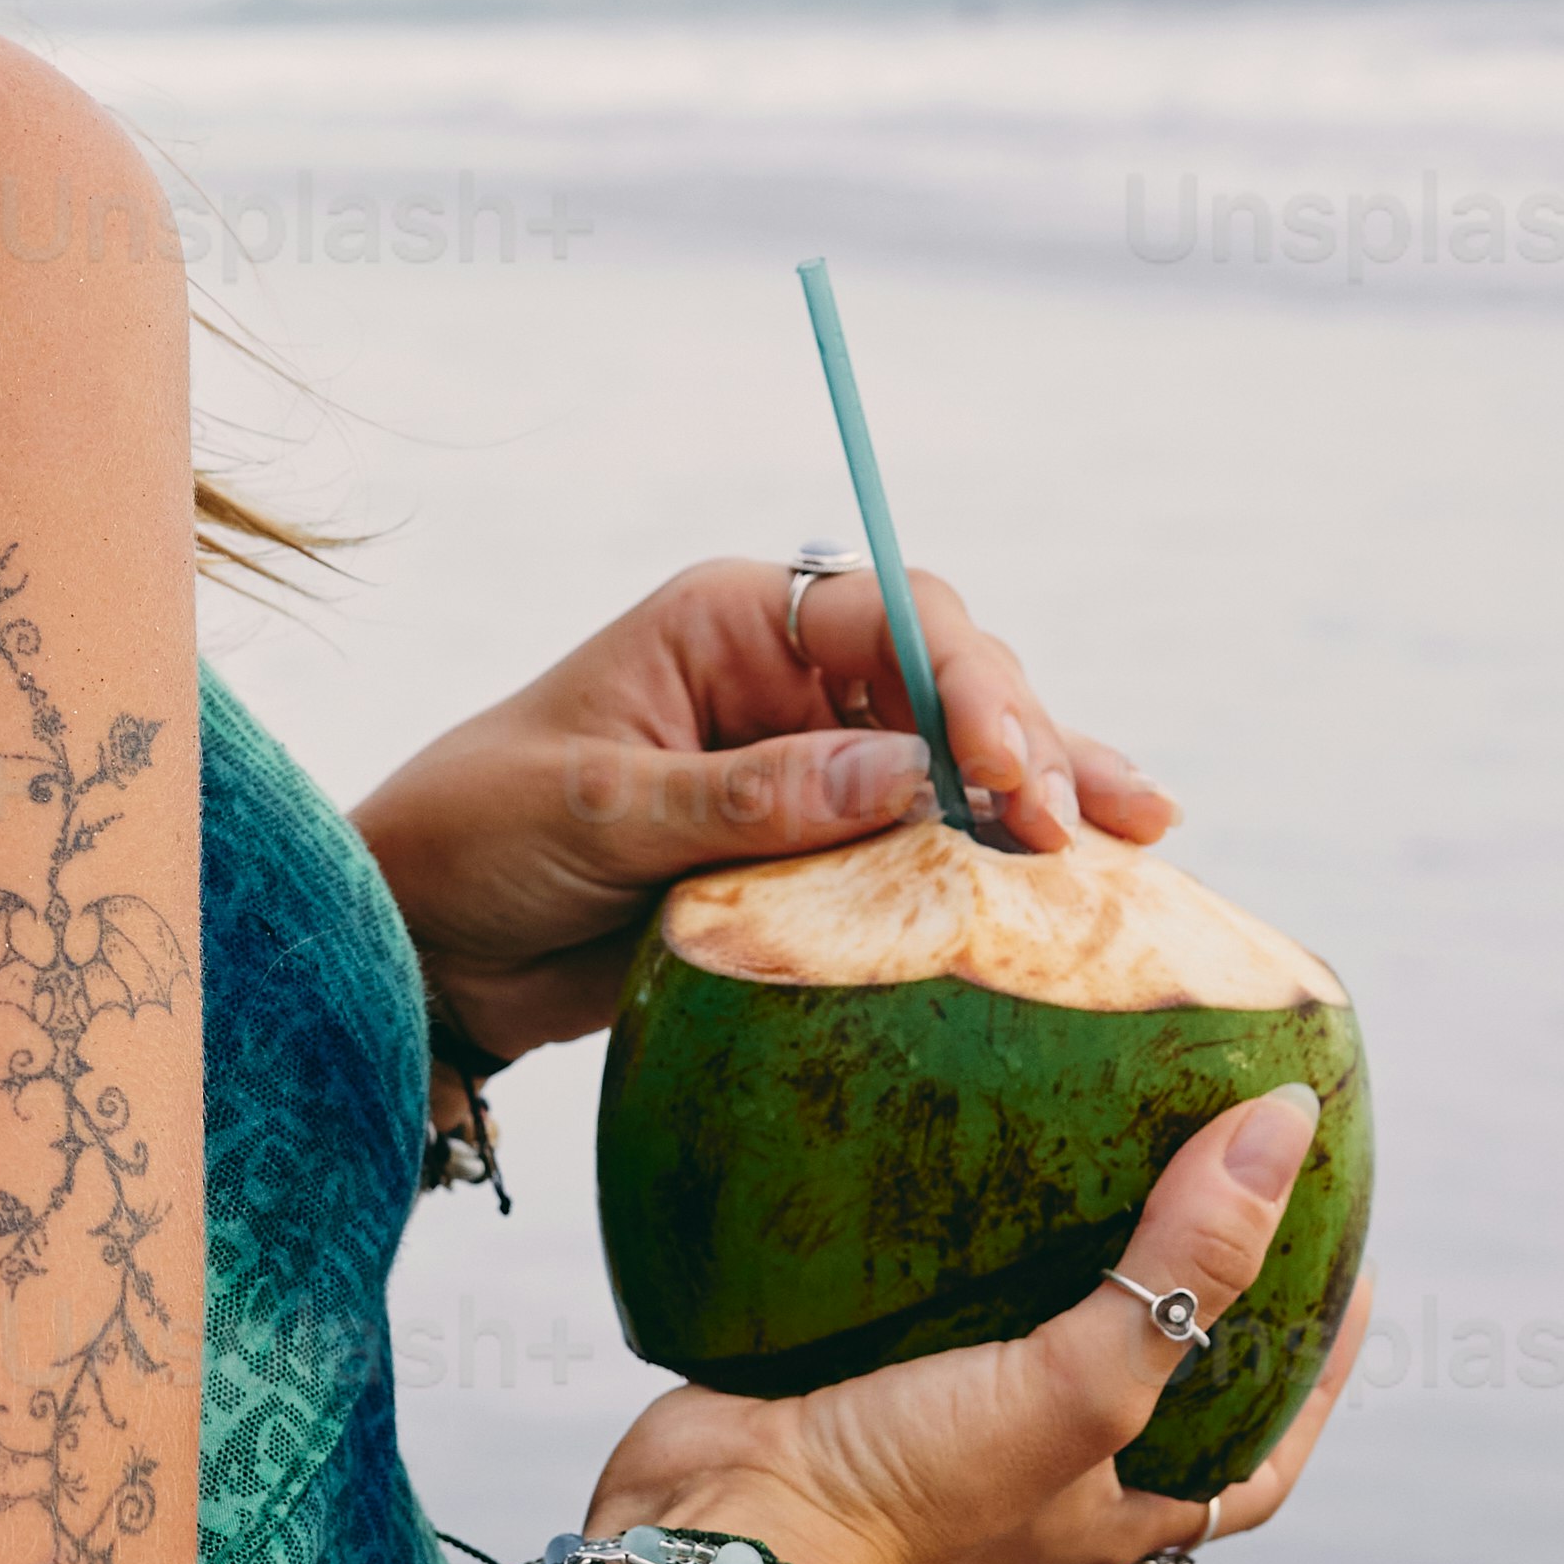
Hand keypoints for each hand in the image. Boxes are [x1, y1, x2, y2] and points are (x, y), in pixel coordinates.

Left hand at [354, 553, 1177, 1067]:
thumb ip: (754, 796)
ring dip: (1047, 800)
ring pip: (959, 769)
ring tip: (1146, 841)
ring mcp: (810, 770)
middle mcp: (789, 682)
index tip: (1010, 771)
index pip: (895, 618)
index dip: (972, 685)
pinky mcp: (815, 859)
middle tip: (1097, 827)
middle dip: (1032, 745)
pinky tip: (1079, 893)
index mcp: (734, 625)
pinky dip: (996, 870)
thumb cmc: (476, 840)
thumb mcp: (603, 811)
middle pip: (952, 687)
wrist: (416, 945)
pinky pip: (923, 852)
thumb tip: (911, 776)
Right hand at [575, 1088, 1355, 1563]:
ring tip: (1085, 1151)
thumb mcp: (1081, 1382)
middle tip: (1217, 1188)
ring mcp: (939, 1431)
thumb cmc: (916, 1491)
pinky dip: (931, 1241)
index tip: (1352, 1281)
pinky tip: (935, 1160)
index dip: (1315, 1380)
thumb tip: (1286, 1126)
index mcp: (1108, 1506)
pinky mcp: (847, 1377)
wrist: (724, 1533)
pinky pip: (907, 1302)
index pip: (1256, 1460)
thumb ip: (1183, 1262)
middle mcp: (1034, 1477)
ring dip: (1055, 1264)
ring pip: (1023, 1340)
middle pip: (1148, 1392)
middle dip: (1185, 1308)